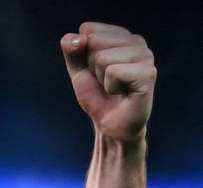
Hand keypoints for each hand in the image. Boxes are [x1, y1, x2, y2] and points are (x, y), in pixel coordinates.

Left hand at [61, 22, 155, 143]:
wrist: (110, 124)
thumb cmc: (97, 96)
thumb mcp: (78, 70)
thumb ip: (72, 51)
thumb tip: (74, 37)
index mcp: (122, 36)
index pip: (87, 30)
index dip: (83, 54)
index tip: (95, 71)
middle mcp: (137, 42)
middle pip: (94, 42)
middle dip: (91, 67)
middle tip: (105, 82)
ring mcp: (146, 56)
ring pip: (102, 58)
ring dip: (101, 78)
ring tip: (114, 88)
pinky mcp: (148, 73)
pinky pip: (113, 72)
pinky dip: (110, 86)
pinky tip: (122, 93)